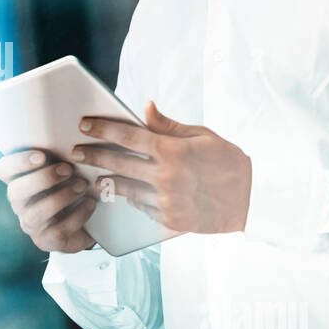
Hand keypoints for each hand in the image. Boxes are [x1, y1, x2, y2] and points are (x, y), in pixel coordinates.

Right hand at [0, 149, 96, 252]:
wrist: (88, 221)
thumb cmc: (72, 186)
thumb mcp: (64, 168)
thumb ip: (59, 153)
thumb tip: (70, 131)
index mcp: (19, 180)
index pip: (2, 170)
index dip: (17, 162)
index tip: (42, 155)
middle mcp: (20, 203)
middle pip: (15, 191)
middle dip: (43, 179)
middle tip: (68, 169)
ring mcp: (31, 224)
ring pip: (35, 213)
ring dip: (61, 197)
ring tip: (82, 185)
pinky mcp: (47, 241)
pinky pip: (58, 230)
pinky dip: (77, 215)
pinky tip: (90, 203)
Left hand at [71, 102, 251, 234]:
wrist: (252, 200)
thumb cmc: (227, 161)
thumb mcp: (201, 136)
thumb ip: (168, 125)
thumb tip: (144, 108)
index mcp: (172, 151)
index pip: (127, 136)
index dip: (101, 129)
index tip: (84, 125)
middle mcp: (165, 177)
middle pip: (117, 163)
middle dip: (92, 155)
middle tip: (76, 151)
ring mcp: (166, 201)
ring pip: (124, 189)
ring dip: (106, 181)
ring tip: (93, 174)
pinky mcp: (169, 221)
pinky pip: (140, 208)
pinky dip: (131, 199)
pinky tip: (123, 193)